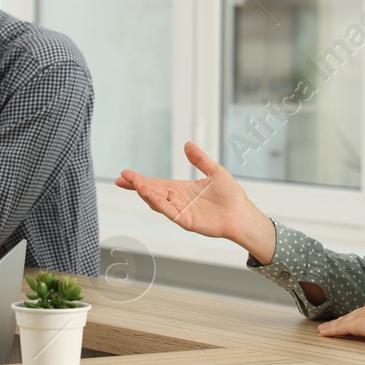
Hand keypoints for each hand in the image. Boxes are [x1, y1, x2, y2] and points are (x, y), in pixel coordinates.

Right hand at [116, 141, 275, 260]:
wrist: (242, 213)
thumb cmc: (231, 195)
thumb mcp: (215, 171)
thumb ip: (200, 159)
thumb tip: (187, 144)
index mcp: (181, 189)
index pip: (155, 183)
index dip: (140, 179)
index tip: (125, 174)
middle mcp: (177, 200)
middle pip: (152, 192)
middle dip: (136, 185)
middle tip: (122, 177)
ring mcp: (180, 211)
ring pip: (157, 202)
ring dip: (145, 193)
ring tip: (134, 183)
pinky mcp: (186, 221)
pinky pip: (169, 212)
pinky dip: (159, 204)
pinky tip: (150, 196)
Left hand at [316, 299, 364, 344]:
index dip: (358, 316)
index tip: (354, 319)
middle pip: (352, 315)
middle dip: (342, 320)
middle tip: (331, 324)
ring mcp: (363, 315)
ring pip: (343, 321)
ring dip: (333, 325)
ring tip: (323, 329)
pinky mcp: (356, 324)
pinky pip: (340, 328)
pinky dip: (331, 331)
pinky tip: (323, 333)